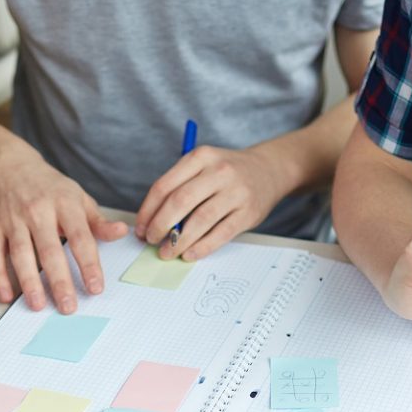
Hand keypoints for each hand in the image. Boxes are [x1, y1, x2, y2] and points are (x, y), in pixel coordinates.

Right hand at [0, 140, 128, 312]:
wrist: (9, 165)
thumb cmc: (50, 187)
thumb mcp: (78, 198)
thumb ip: (98, 222)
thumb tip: (121, 232)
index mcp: (64, 204)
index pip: (80, 237)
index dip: (88, 264)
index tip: (95, 288)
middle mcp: (38, 212)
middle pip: (49, 250)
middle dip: (59, 280)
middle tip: (68, 307)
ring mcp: (13, 220)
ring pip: (20, 253)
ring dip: (28, 281)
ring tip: (38, 305)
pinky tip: (6, 296)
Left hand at [134, 144, 292, 261]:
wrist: (269, 170)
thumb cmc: (227, 172)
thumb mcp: (204, 166)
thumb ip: (181, 186)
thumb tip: (154, 222)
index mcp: (200, 157)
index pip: (165, 186)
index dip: (148, 211)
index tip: (141, 228)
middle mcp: (218, 172)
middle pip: (180, 202)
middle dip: (160, 226)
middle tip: (152, 241)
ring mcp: (236, 192)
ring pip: (200, 220)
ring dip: (179, 241)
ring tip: (167, 252)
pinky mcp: (248, 213)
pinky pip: (221, 234)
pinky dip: (202, 247)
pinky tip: (190, 254)